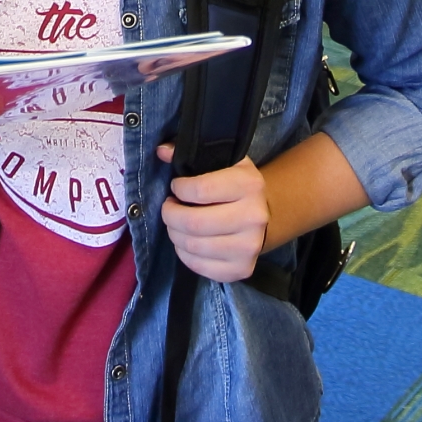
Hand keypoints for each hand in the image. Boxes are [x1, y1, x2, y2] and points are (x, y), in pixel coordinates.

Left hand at [156, 144, 272, 282]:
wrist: (261, 216)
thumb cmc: (233, 186)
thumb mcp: (220, 162)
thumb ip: (189, 153)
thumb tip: (161, 151)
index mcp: (250, 184)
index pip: (199, 190)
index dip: (179, 189)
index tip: (177, 187)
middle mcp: (255, 217)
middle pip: (193, 223)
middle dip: (170, 215)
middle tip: (169, 208)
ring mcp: (250, 247)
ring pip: (193, 246)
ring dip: (174, 234)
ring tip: (176, 224)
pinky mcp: (241, 270)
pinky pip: (199, 266)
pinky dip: (184, 254)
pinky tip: (187, 242)